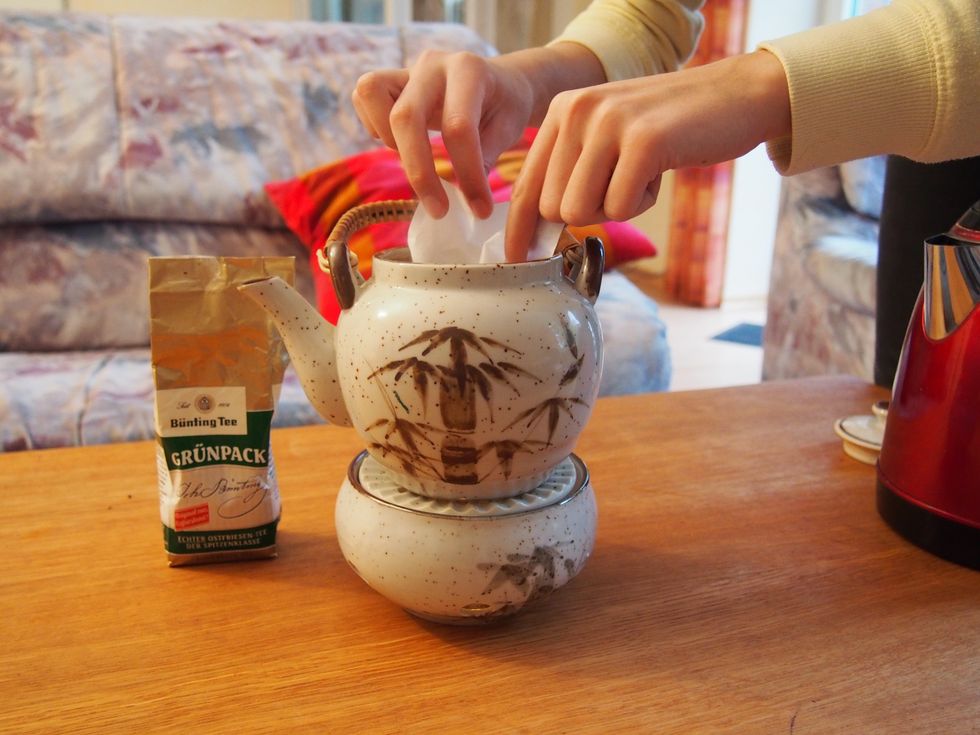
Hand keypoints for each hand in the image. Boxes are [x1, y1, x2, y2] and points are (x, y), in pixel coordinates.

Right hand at [352, 44, 606, 219]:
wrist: (500, 82)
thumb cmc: (505, 107)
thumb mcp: (509, 128)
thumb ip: (487, 155)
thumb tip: (465, 197)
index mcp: (469, 70)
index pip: (458, 127)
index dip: (468, 175)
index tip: (480, 210)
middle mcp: (433, 64)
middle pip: (405, 117)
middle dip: (420, 172)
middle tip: (439, 210)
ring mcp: (407, 69)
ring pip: (371, 93)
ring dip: (388, 138)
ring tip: (415, 161)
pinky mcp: (391, 79)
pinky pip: (364, 96)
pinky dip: (375, 125)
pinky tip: (403, 144)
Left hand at [505, 50, 790, 260]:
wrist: (737, 95)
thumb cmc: (670, 129)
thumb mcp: (608, 138)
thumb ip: (571, 172)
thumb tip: (534, 230)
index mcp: (562, 110)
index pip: (527, 183)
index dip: (519, 228)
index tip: (517, 259)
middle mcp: (577, 110)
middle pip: (552, 207)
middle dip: (588, 212)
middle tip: (624, 183)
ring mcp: (609, 122)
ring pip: (579, 211)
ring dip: (615, 208)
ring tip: (641, 174)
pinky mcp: (643, 141)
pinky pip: (619, 208)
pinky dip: (641, 203)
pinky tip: (660, 172)